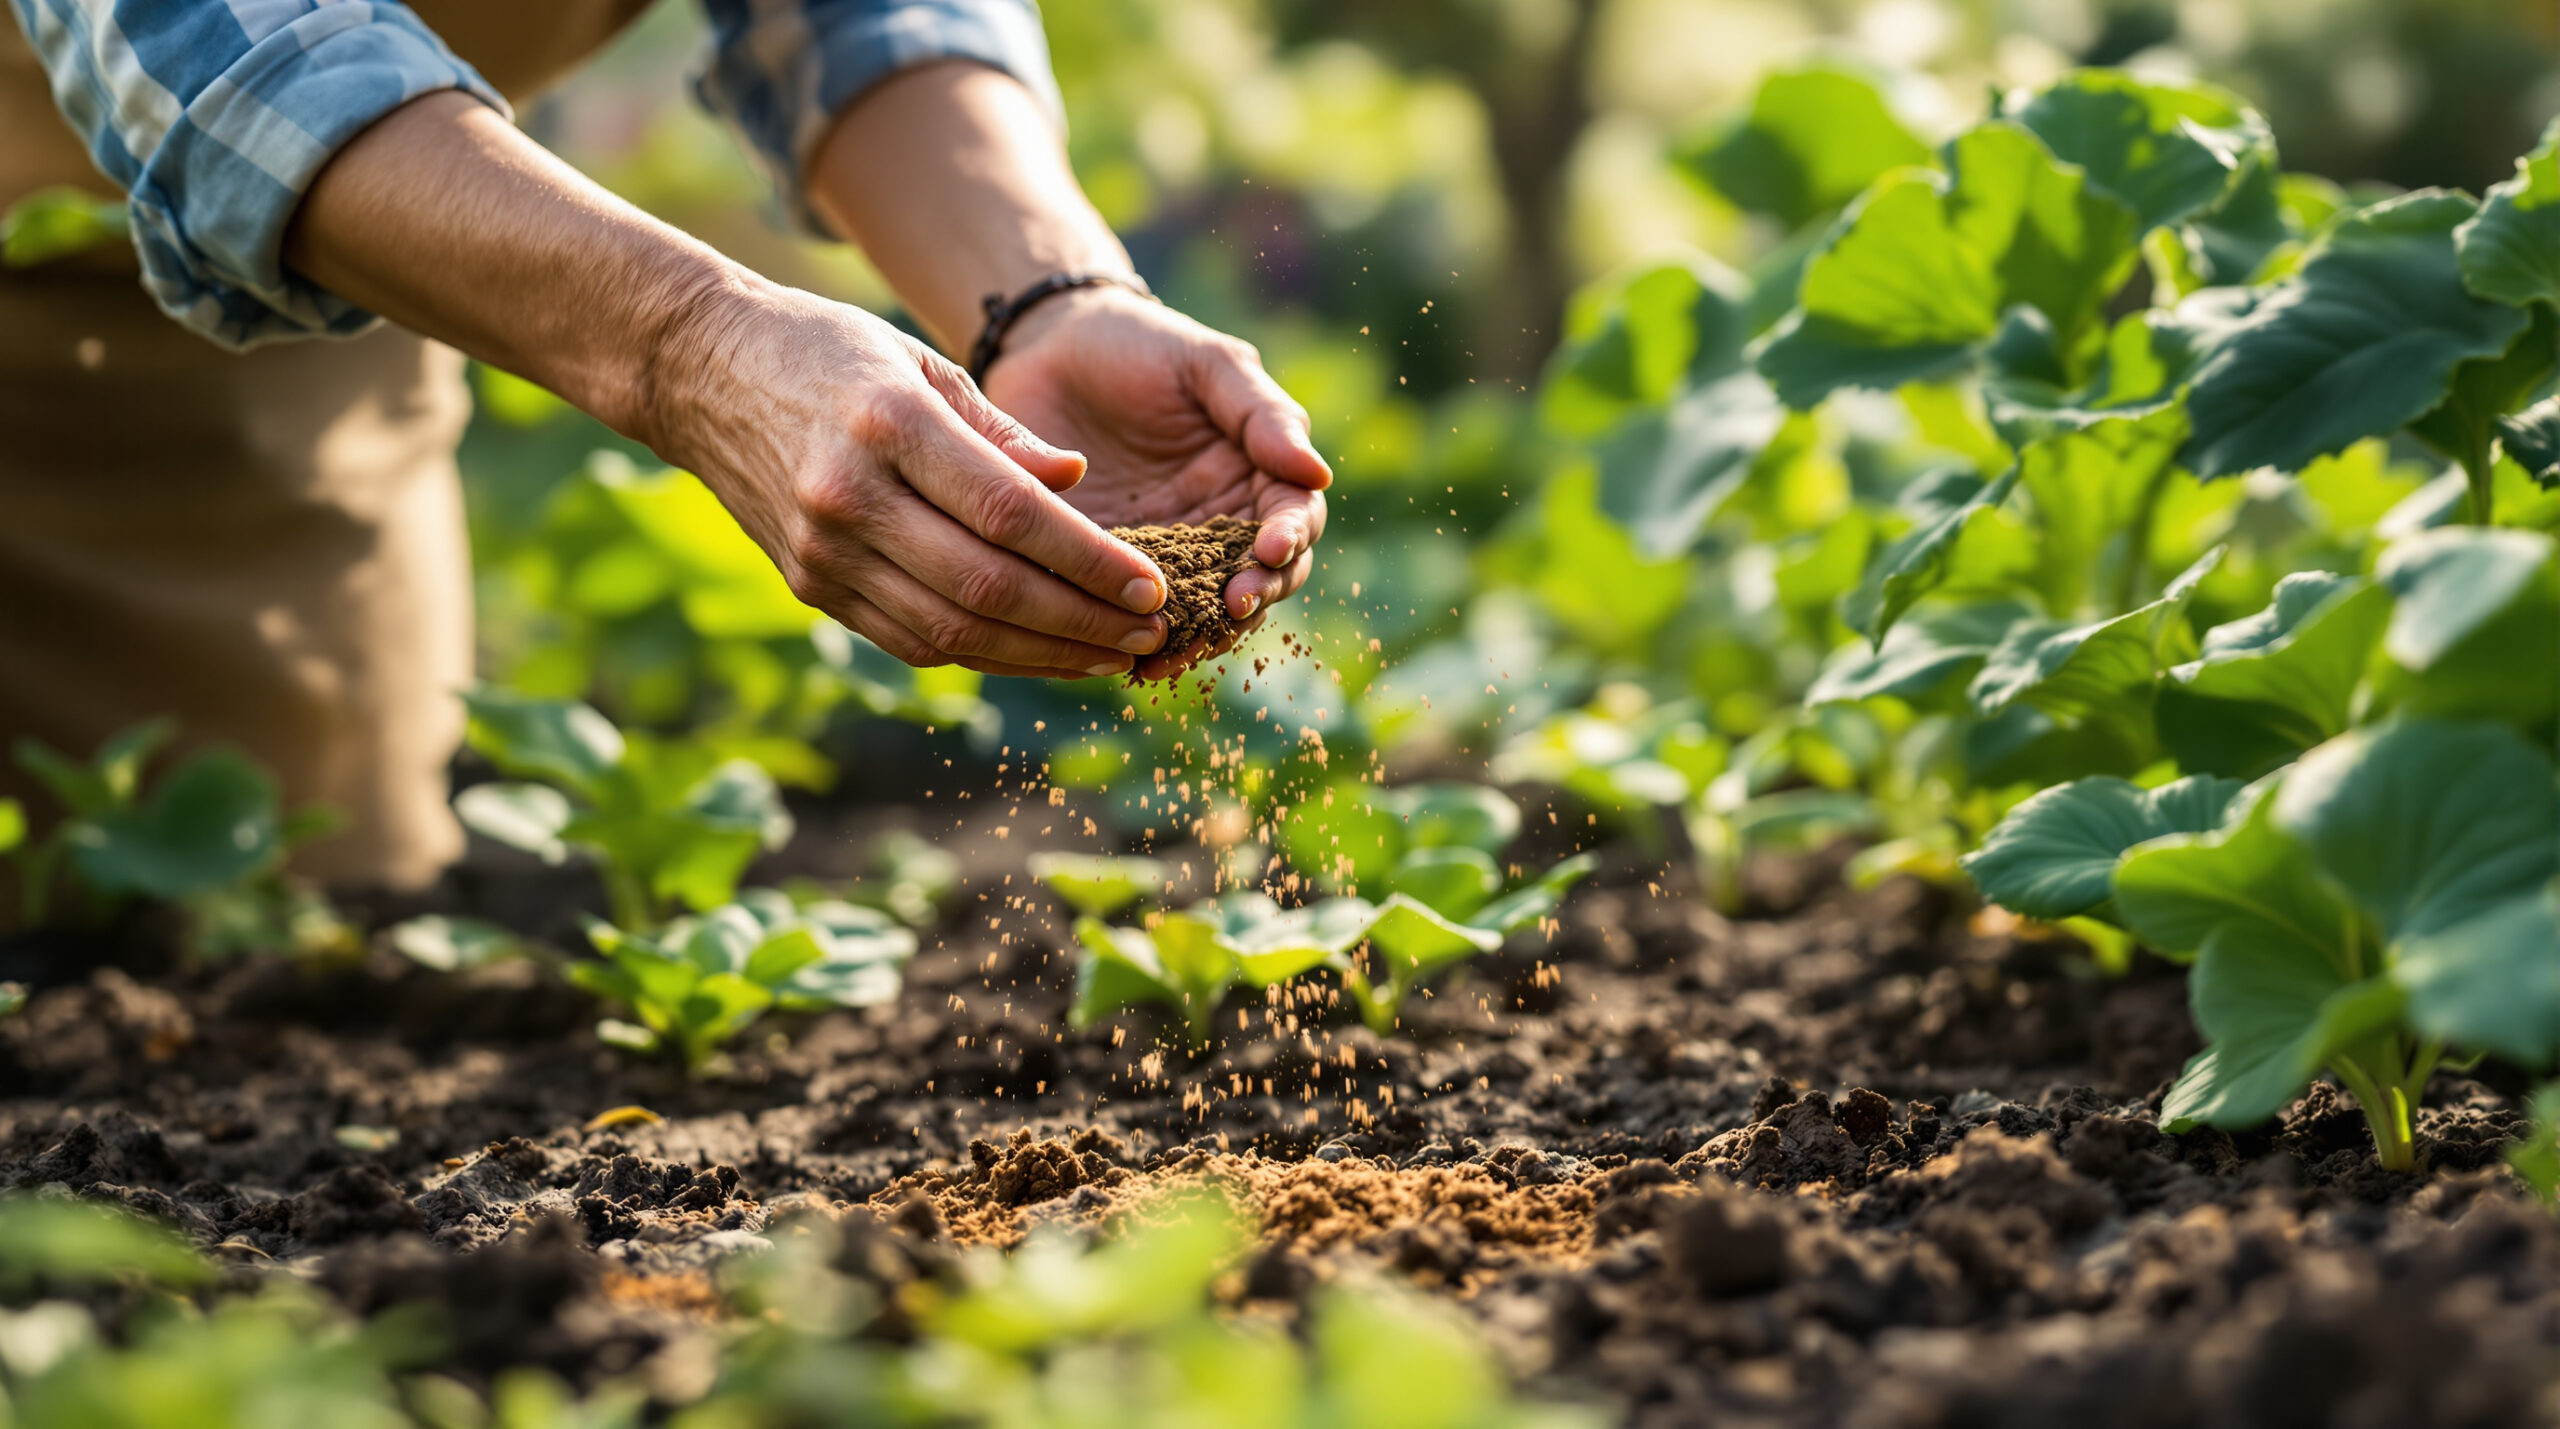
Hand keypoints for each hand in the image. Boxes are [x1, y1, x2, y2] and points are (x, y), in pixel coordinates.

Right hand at [642, 277, 1175, 679]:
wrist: (700, 370)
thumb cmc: (830, 353)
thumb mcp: (920, 361)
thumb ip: (1001, 431)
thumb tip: (1076, 483)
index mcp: (887, 423)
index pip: (1010, 513)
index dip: (1088, 561)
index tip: (1151, 586)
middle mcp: (848, 495)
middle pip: (988, 584)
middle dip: (1081, 621)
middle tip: (1149, 636)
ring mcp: (821, 551)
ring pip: (953, 629)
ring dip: (1043, 655)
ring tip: (1111, 657)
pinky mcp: (809, 586)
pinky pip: (912, 639)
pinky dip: (986, 653)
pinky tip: (1043, 654)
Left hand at [979, 286, 1331, 676]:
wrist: (1048, 349)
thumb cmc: (1140, 345)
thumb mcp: (1206, 363)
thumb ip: (1262, 413)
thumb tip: (1319, 473)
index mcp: (1257, 476)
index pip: (1293, 521)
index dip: (1288, 541)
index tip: (1269, 550)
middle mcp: (1221, 525)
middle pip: (1256, 580)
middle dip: (1248, 598)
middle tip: (1230, 608)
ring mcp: (1169, 554)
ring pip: (1199, 612)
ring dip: (1196, 636)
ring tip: (1176, 647)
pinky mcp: (1112, 571)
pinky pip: (1132, 615)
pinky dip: (1133, 638)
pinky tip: (1123, 656)